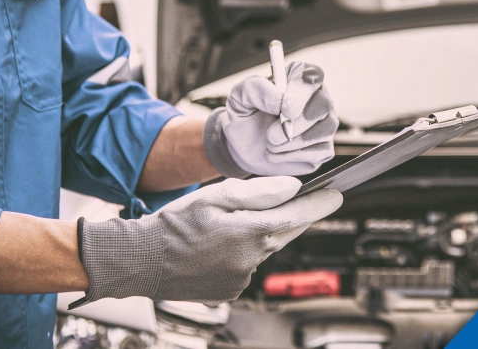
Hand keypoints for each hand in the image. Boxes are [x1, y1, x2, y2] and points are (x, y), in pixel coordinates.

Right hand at [75, 177, 341, 305]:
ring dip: (258, 234)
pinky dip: (242, 252)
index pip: (298, 215)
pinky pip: (247, 265)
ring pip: (264, 249)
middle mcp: (251, 260)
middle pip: (285, 233)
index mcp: (249, 233)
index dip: (320, 203)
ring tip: (227, 224)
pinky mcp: (230, 290)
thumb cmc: (173, 225)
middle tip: (291, 199)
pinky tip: (218, 245)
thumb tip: (293, 187)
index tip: (337, 194)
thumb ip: (258, 192)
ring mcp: (242, 278)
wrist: (140, 262)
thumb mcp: (215, 197)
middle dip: (291, 216)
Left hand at [203, 61, 337, 176]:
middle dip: (295, 124)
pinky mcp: (324, 147)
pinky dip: (294, 156)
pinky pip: (320, 151)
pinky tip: (278, 153)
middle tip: (270, 136)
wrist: (245, 149)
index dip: (300, 92)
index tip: (283, 110)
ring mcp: (324, 122)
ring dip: (291, 142)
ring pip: (324, 130)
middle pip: (323, 105)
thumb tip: (279, 99)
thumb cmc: (245, 117)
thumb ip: (254, 89)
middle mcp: (317, 96)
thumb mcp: (239, 98)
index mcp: (298, 77)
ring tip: (270, 144)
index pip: (311, 75)